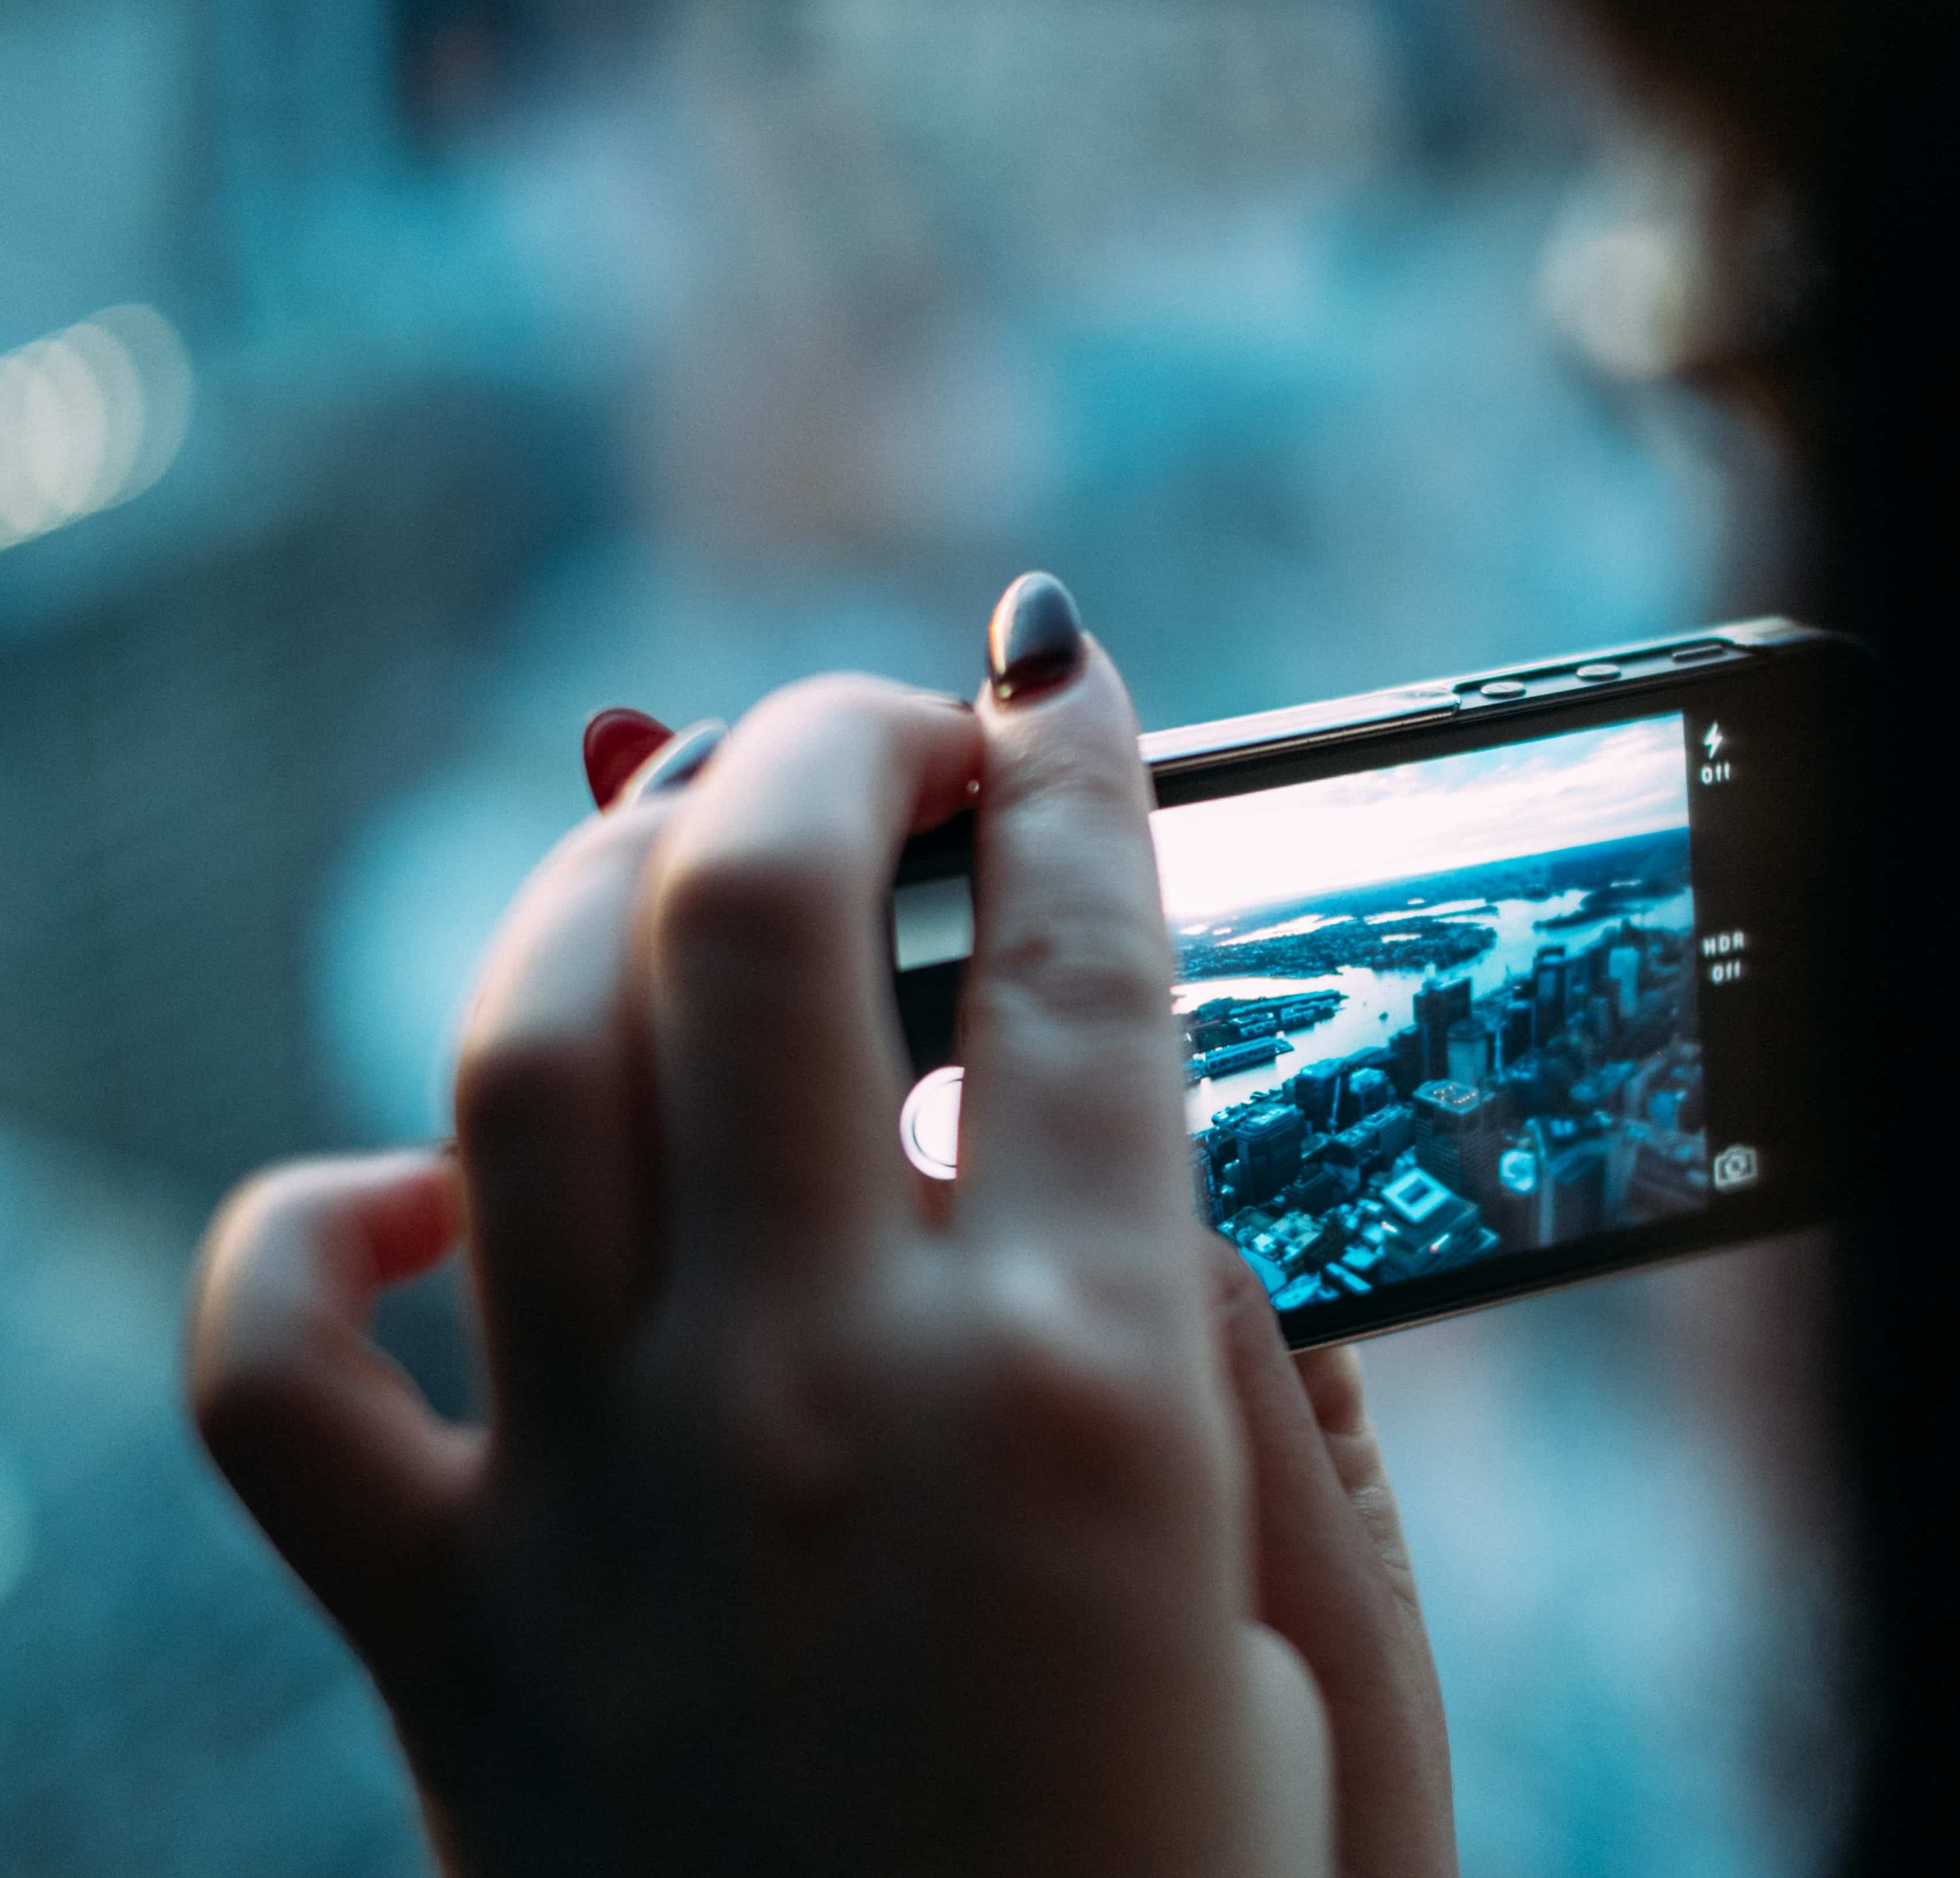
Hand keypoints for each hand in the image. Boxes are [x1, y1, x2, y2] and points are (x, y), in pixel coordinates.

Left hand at [187, 589, 1451, 1873]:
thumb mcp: (1314, 1636)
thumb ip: (1221, 1358)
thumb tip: (1129, 1138)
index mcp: (1080, 1402)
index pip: (1079, 965)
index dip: (1086, 771)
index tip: (1061, 671)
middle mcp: (817, 1411)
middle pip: (753, 917)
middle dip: (825, 745)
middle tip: (886, 732)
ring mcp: (600, 1522)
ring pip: (515, 1061)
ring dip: (597, 890)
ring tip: (679, 850)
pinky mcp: (453, 1657)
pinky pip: (277, 1378)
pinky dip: (318, 1240)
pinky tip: (426, 1202)